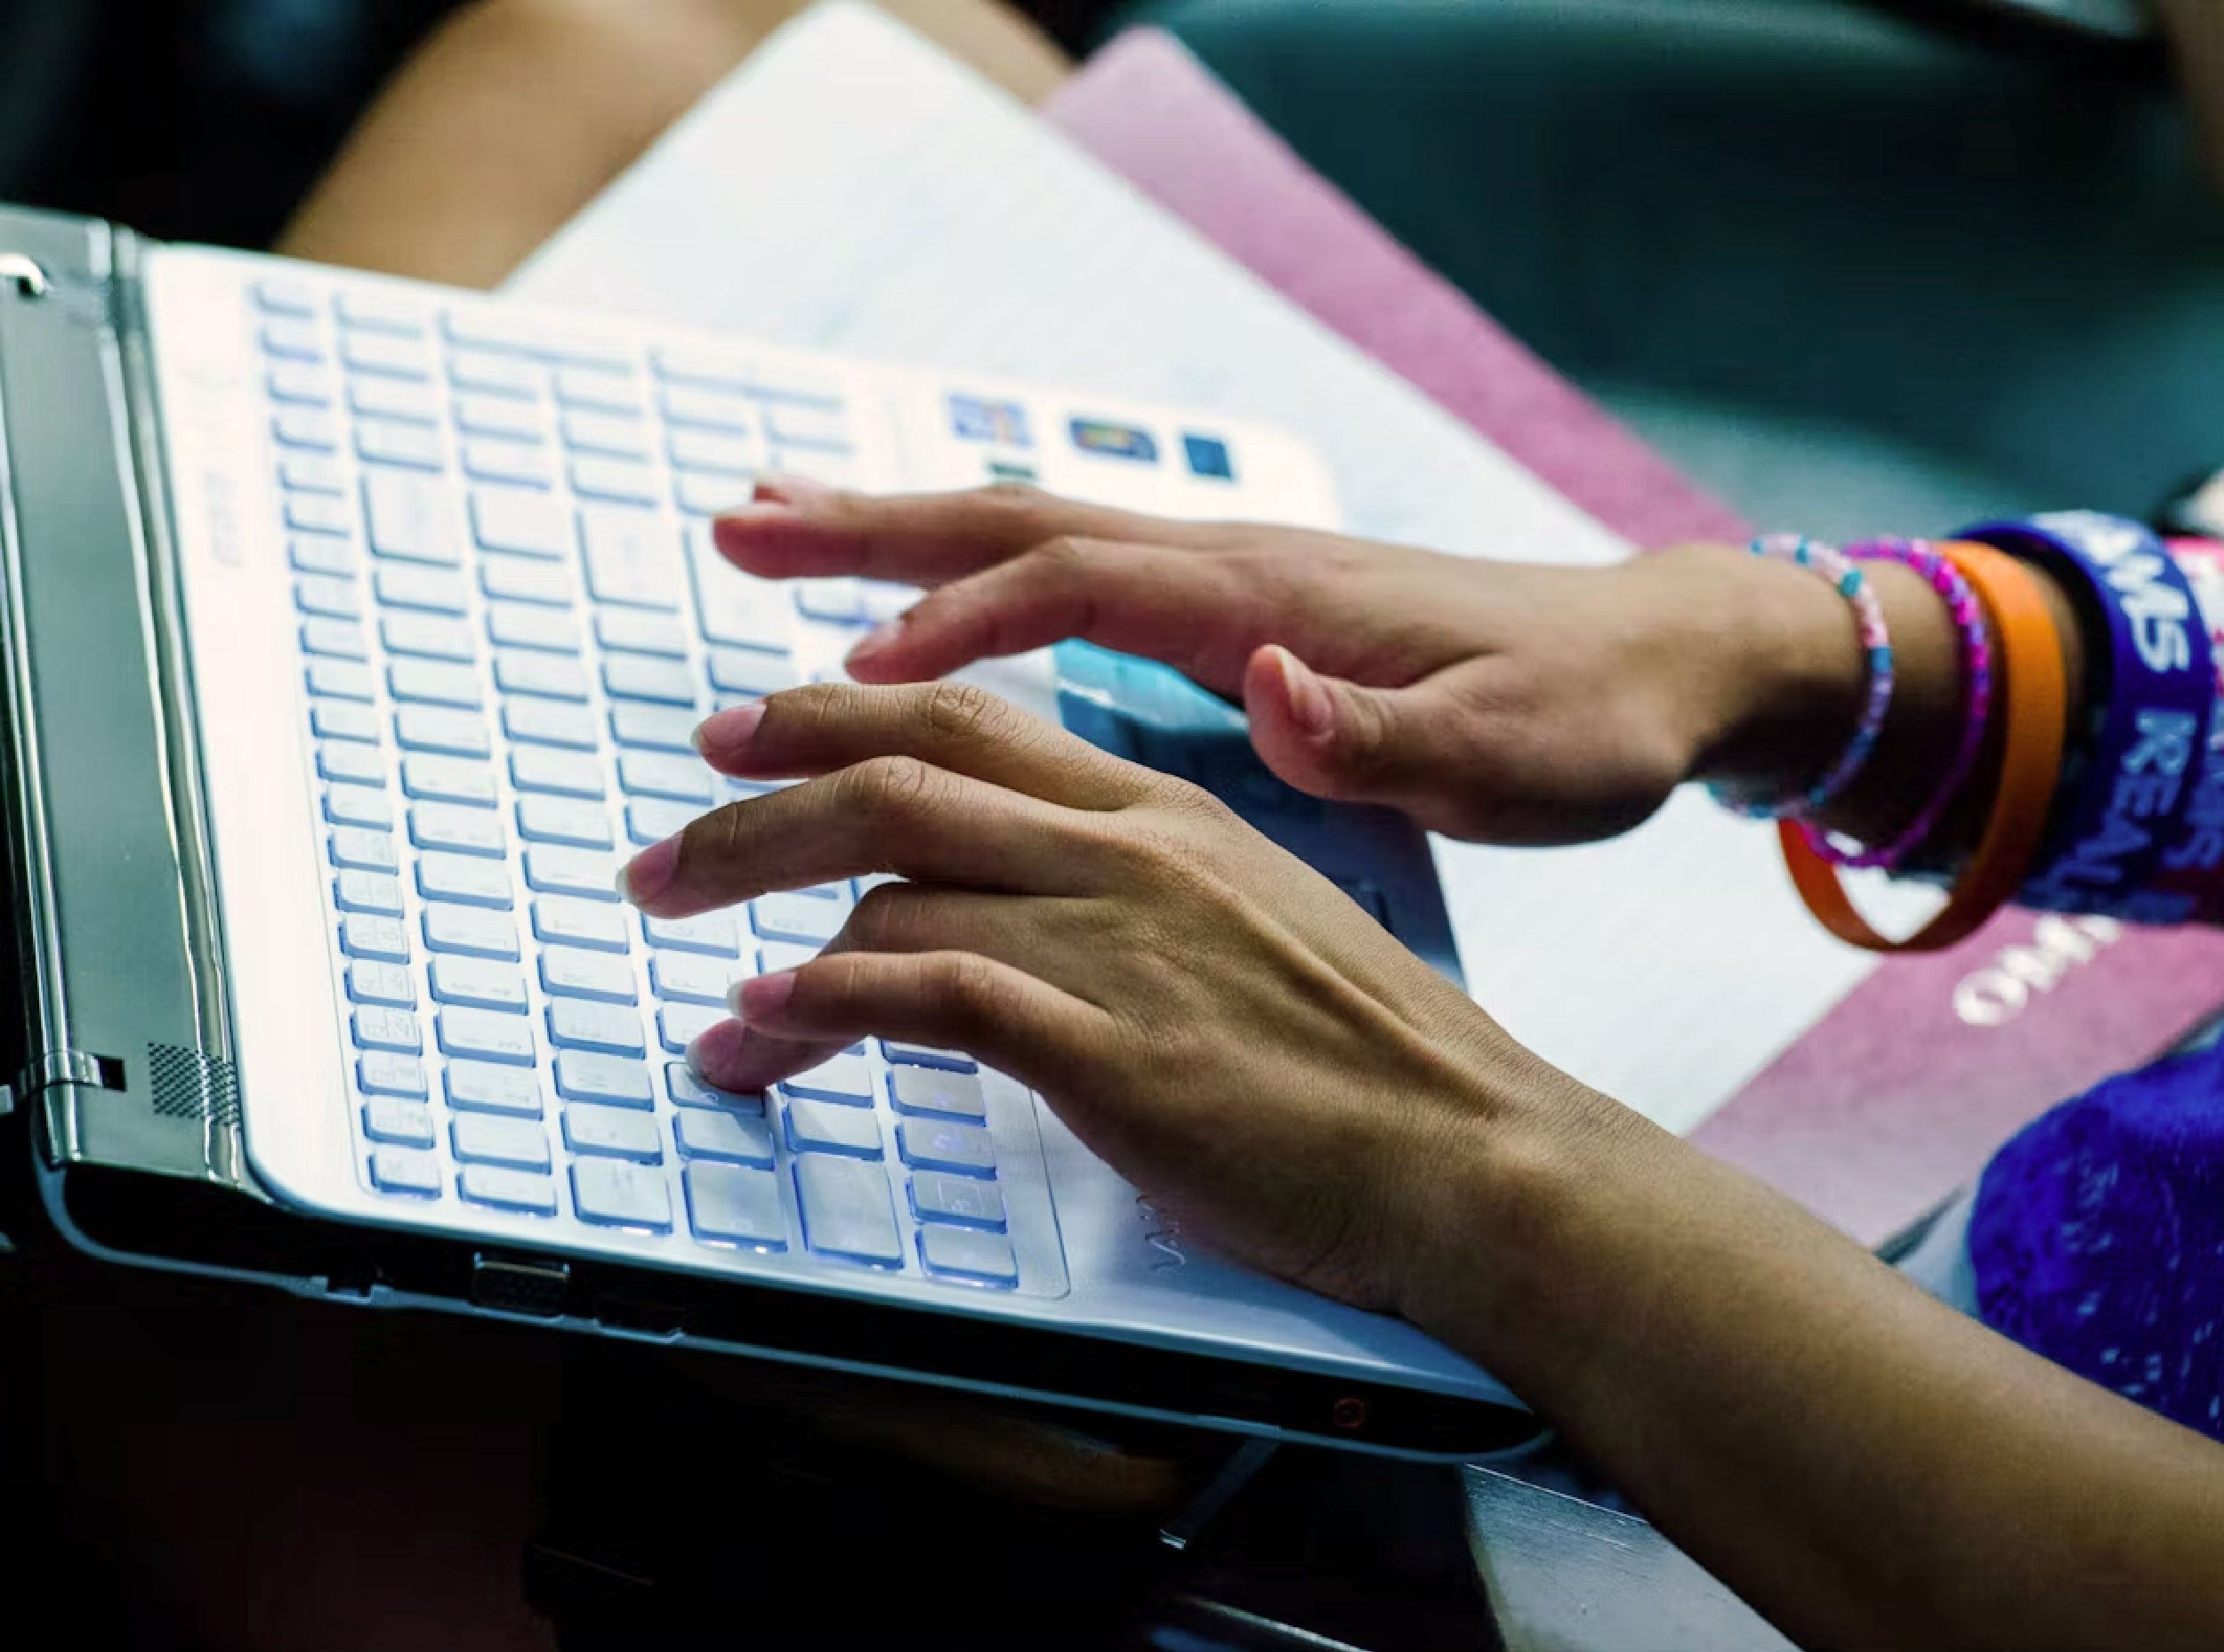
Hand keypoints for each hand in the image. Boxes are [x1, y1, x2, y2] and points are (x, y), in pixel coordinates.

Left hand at [617, 680, 1606, 1311]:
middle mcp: (1130, 850)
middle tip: (668, 833)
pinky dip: (820, 1002)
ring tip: (683, 952)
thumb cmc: (1368, 1061)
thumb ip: (1140, 898)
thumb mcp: (1251, 932)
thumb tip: (1034, 913)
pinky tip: (761, 1024)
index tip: (752, 732)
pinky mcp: (1110, 1046)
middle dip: (761, 788)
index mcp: (1165, 809)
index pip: (970, 721)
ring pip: (891, 874)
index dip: (840, 713)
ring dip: (757, 905)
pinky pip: (924, 992)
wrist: (1470, 1151)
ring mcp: (1119, 941)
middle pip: (903, 770)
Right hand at [713, 480, 1855, 844]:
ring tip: (781, 526)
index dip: (956, 624)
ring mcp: (1234, 577)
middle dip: (874, 526)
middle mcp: (1235, 566)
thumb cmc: (1588, 727)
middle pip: (1021, 517)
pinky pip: (1076, 569)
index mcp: (1272, 598)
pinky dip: (978, 568)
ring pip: (1036, 530)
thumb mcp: (1512, 763)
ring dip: (904, 528)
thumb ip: (1385, 738)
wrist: (1664, 662)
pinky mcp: (1243, 608)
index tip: (845, 680)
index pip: (1077, 584)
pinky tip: (935, 593)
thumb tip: (1268, 688)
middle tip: (736, 526)